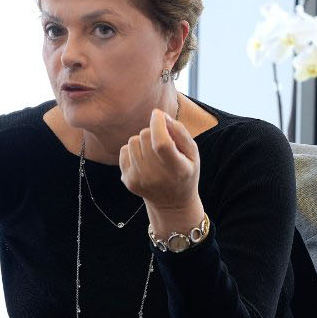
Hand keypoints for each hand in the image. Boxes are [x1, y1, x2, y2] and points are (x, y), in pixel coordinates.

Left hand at [120, 108, 203, 232]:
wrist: (172, 203)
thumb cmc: (185, 172)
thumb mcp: (193, 153)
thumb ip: (180, 132)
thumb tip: (160, 115)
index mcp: (177, 169)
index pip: (161, 142)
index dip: (157, 123)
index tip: (158, 114)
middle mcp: (156, 176)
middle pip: (144, 136)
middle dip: (152, 131)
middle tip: (161, 141)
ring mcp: (139, 180)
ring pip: (132, 141)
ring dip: (142, 141)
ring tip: (153, 153)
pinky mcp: (128, 181)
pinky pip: (124, 150)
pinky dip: (133, 150)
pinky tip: (144, 160)